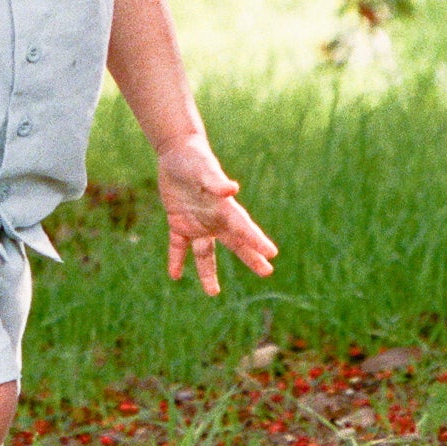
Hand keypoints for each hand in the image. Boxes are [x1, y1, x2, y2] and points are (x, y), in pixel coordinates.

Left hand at [155, 137, 277, 296]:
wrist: (177, 152)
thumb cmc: (194, 158)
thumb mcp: (203, 169)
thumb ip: (216, 181)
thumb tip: (232, 189)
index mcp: (224, 207)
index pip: (244, 228)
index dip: (257, 241)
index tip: (272, 254)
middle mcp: (214, 219)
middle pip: (234, 243)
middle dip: (250, 257)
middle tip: (267, 271)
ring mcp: (197, 223)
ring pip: (205, 253)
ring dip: (208, 272)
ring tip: (213, 293)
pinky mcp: (179, 222)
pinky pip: (178, 246)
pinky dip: (177, 259)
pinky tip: (174, 275)